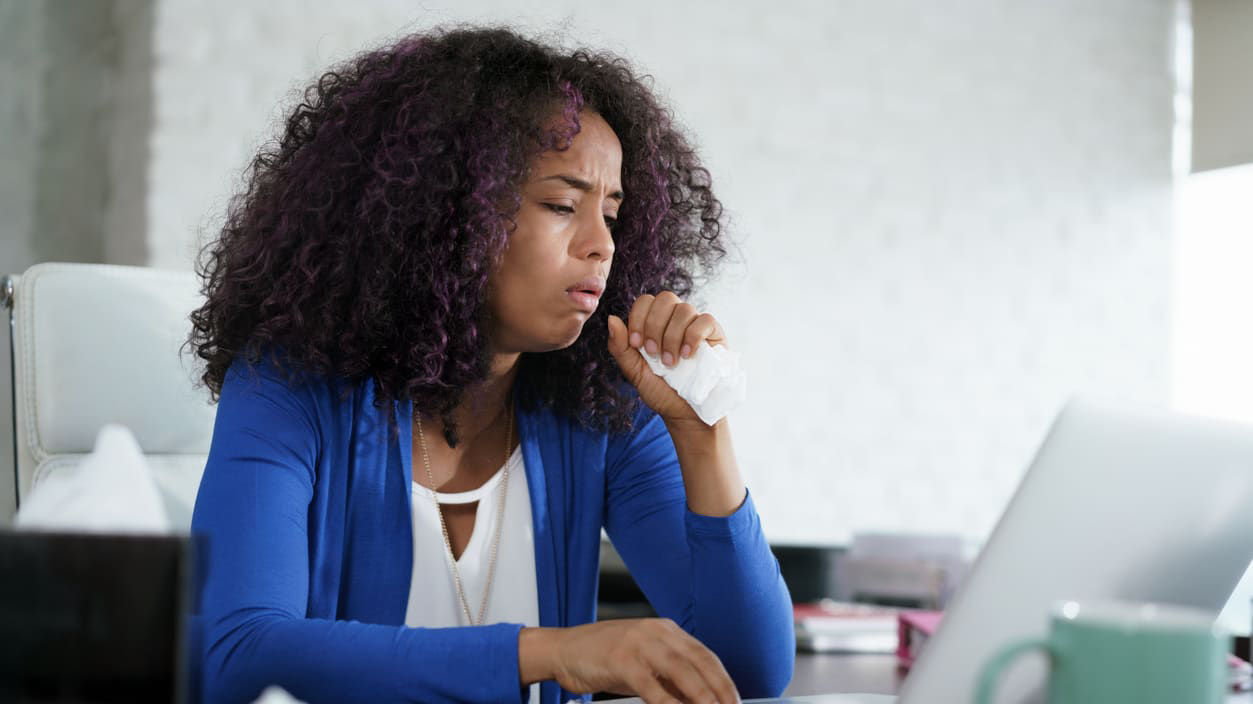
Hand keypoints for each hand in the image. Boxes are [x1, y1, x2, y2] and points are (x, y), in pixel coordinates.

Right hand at [522, 619, 739, 702]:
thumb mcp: (643, 664)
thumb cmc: (602, 657)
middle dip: (720, 690)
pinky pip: (651, 686)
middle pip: (699, 662)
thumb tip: (698, 699)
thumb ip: (669, 679)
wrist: (562, 649)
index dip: (724, 680)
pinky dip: (668, 703)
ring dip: (702, 697)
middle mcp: (656, 632)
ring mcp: (638, 643)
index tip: (735, 700)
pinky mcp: (621, 660)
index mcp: (665, 630)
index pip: (705, 655)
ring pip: (681, 671)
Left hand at [607, 292, 727, 423]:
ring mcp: (696, 325)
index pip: (645, 301)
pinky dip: (693, 337)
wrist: (686, 414)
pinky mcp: (714, 334)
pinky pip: (705, 320)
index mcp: (655, 324)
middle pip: (665, 298)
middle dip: (655, 325)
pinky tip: (688, 356)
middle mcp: (676, 319)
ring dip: (672, 337)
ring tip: (671, 362)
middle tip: (653, 353)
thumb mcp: (635, 372)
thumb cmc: (661, 391)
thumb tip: (611, 319)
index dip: (638, 318)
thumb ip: (620, 348)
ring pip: (684, 309)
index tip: (636, 344)